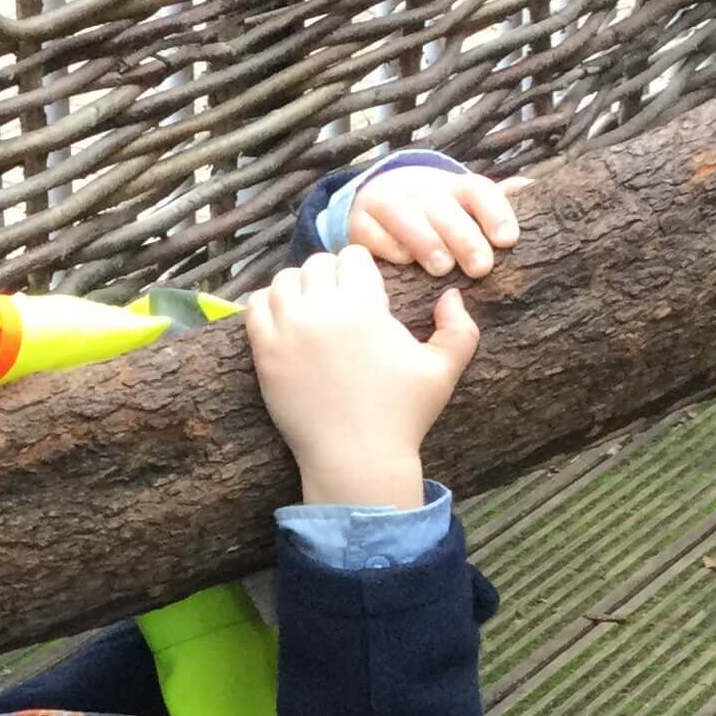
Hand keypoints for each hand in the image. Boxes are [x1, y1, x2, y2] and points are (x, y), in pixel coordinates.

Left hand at [244, 247, 480, 508]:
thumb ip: (460, 328)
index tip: (368, 291)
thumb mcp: (444, 371)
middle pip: (318, 264)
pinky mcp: (264, 353)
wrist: (356, 459)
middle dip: (332, 275)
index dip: (363, 269)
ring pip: (285, 279)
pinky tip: (287, 321)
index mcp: (363, 306)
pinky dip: (269, 304)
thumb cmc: (402, 416)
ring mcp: (287, 331)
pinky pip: (255, 306)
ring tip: (314, 308)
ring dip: (300, 286)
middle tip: (342, 301)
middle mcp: (321, 311)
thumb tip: (451, 294)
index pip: (353, 256)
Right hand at [349, 165, 524, 279]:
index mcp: (454, 187)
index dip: (496, 212)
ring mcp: (387, 203)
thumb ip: (497, 203)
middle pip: (443, 206)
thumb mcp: (466, 205)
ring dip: (425, 240)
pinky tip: (403, 263)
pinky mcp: (359, 222)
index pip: (478, 191)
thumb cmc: (434, 213)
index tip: (509, 240)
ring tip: (442, 267)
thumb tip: (534, 189)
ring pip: (405, 215)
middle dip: (463, 235)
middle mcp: (421, 190)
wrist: (376, 202)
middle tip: (480, 267)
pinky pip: (371, 233)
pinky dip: (387, 247)